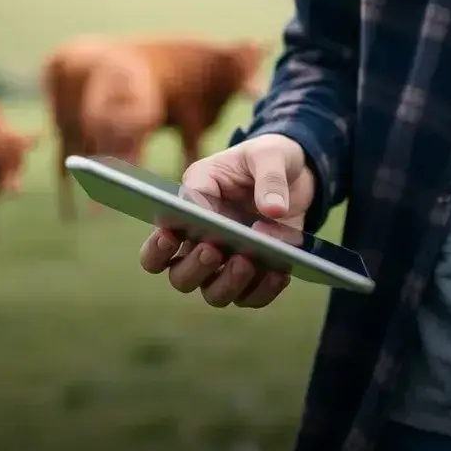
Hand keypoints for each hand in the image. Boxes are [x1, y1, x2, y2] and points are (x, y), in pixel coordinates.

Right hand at [138, 133, 314, 307]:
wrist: (294, 173)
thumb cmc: (264, 159)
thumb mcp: (267, 154)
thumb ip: (269, 177)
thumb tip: (273, 210)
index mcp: (189, 214)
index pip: (156, 248)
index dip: (156, 249)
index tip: (169, 235)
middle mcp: (201, 245)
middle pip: (181, 277)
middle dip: (194, 268)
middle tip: (212, 248)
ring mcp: (229, 264)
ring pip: (215, 293)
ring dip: (229, 283)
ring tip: (247, 260)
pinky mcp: (258, 274)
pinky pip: (254, 296)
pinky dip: (265, 289)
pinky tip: (279, 271)